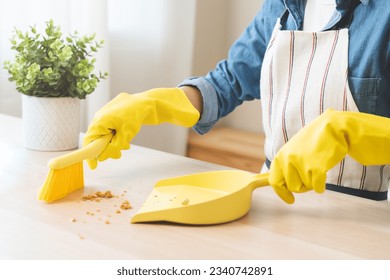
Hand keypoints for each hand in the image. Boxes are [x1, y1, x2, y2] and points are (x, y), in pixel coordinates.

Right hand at [83, 88, 199, 168]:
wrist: (149, 102)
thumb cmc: (136, 115)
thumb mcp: (125, 135)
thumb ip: (112, 147)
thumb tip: (101, 157)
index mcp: (100, 120)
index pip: (89, 140)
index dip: (89, 155)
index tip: (94, 166)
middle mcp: (100, 116)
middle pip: (97, 138)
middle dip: (106, 148)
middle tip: (118, 155)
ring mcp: (106, 114)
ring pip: (104, 134)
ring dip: (113, 143)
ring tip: (126, 146)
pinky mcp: (113, 114)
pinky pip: (110, 128)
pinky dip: (116, 135)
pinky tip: (126, 138)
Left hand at [269, 109, 389, 202]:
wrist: (333, 127)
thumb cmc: (314, 139)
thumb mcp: (293, 149)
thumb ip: (286, 164)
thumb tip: (281, 185)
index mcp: (281, 156)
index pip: (275, 181)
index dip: (282, 193)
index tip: (290, 200)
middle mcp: (288, 160)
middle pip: (293, 187)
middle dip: (302, 185)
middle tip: (310, 173)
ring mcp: (301, 164)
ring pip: (306, 187)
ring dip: (312, 182)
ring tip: (317, 166)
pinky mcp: (316, 168)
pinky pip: (317, 188)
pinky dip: (321, 185)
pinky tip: (324, 173)